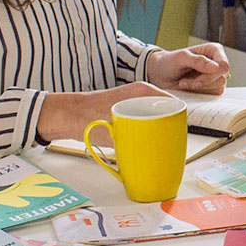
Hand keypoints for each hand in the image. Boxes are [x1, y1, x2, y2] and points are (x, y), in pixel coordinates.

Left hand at [36, 81, 172, 142]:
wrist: (64, 115)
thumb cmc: (86, 116)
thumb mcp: (115, 130)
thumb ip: (135, 139)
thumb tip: (151, 154)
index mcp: (143, 91)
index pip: (174, 103)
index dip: (180, 120)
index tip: (181, 136)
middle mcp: (141, 95)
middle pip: (166, 112)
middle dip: (170, 128)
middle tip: (171, 146)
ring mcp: (133, 102)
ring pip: (155, 118)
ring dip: (158, 132)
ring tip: (158, 147)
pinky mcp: (126, 112)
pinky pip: (144, 121)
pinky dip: (146, 132)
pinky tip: (143, 145)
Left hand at [146, 43, 229, 93]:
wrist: (160, 76)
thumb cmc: (169, 62)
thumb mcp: (181, 58)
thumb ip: (198, 60)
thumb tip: (215, 67)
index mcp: (214, 51)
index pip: (224, 65)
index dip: (212, 75)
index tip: (196, 81)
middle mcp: (217, 63)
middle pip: (221, 78)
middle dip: (201, 83)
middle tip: (184, 82)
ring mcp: (216, 77)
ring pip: (217, 88)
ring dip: (198, 88)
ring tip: (183, 83)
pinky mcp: (212, 89)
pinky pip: (212, 96)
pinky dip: (198, 94)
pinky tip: (188, 88)